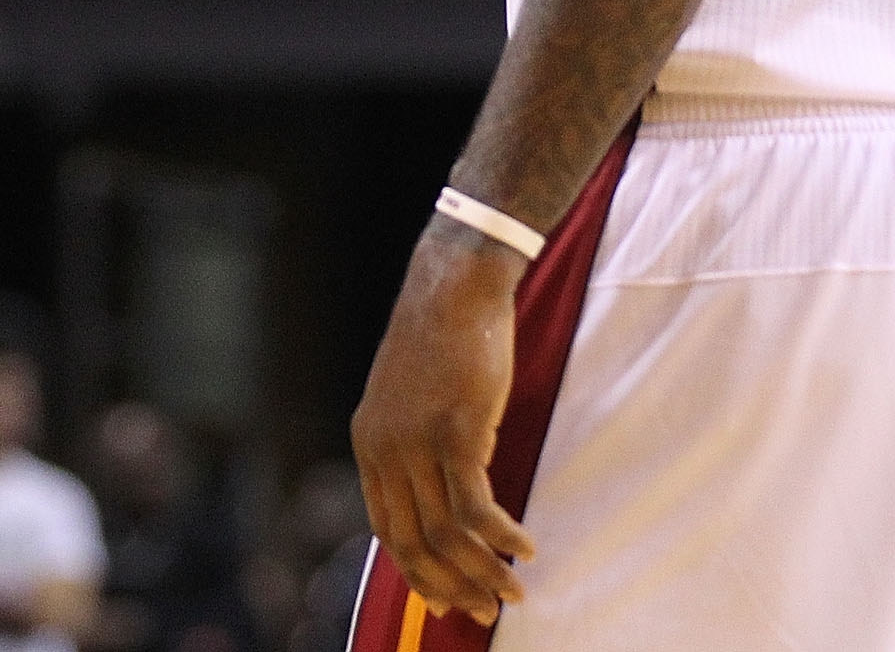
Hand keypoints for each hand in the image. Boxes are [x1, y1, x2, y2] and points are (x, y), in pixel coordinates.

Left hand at [351, 217, 534, 625]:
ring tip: (514, 590)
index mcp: (369, 443)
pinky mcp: (456, 430)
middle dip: (452, 586)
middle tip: (488, 610)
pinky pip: (476, 506)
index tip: (447, 602)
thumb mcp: (410, 397)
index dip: (418, 574)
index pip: (387, 531)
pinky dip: (501, 536)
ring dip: (482, 570)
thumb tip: (441, 495)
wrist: (455, 284)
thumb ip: (414, 445)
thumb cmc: (444, 337)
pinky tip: (525, 548)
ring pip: (446, 533)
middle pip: (414, 543)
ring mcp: (418, 440)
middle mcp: (385, 448)